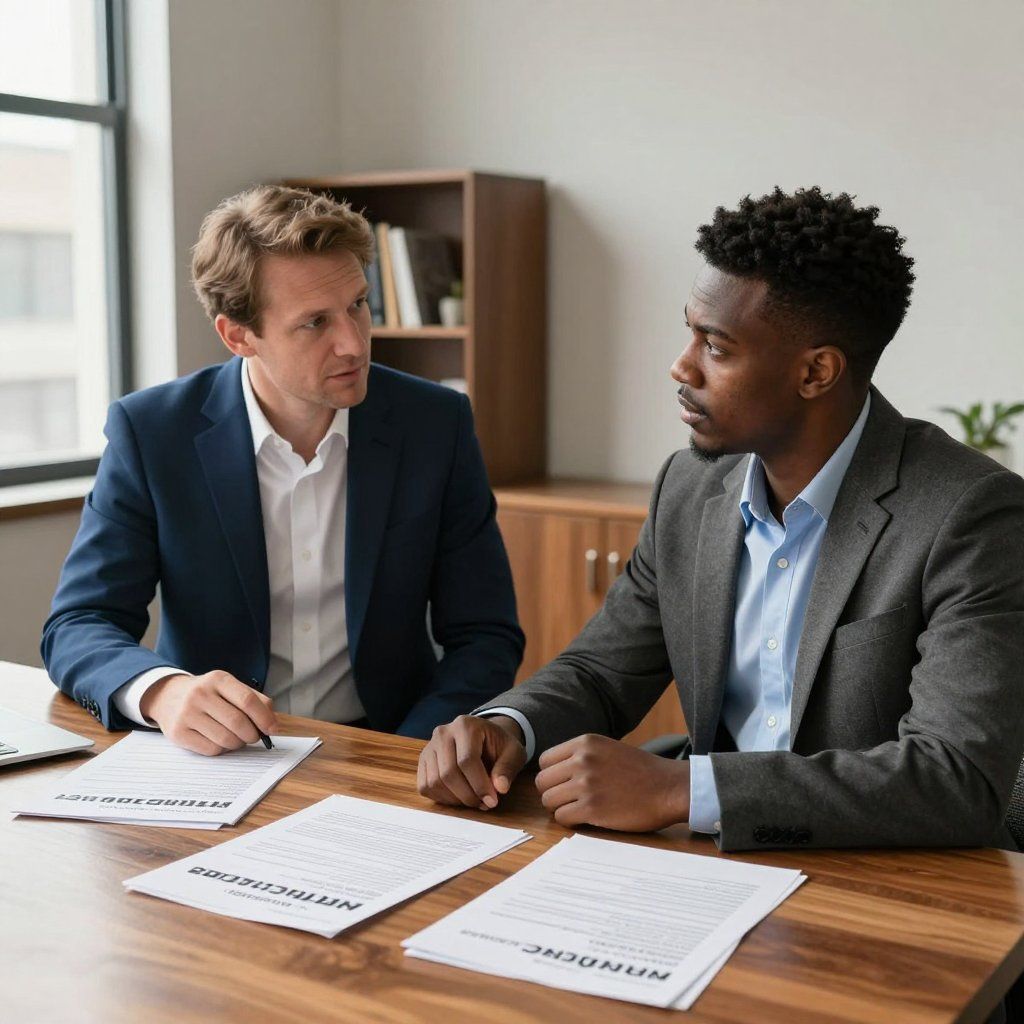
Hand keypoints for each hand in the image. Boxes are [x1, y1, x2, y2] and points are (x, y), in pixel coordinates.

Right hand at [140, 671, 277, 755]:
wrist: (167, 696)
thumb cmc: (207, 694)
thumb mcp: (228, 687)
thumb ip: (254, 699)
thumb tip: (272, 721)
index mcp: (218, 679)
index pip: (247, 700)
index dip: (264, 717)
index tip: (272, 728)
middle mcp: (200, 694)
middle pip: (237, 722)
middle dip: (252, 734)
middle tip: (254, 736)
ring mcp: (187, 714)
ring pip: (225, 739)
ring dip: (238, 743)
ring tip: (237, 738)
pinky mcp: (178, 733)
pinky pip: (211, 749)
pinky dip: (222, 749)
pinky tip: (219, 740)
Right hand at [417, 715, 527, 809]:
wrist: (484, 738)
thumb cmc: (499, 746)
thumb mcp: (513, 752)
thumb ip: (508, 768)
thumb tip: (500, 788)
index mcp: (466, 725)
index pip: (467, 760)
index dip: (480, 785)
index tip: (492, 800)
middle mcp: (443, 733)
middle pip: (449, 773)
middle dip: (468, 795)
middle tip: (483, 804)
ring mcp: (430, 747)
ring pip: (435, 782)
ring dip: (455, 799)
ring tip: (473, 800)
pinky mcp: (423, 760)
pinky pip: (425, 786)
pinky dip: (442, 798)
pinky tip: (458, 797)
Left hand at [536, 734, 689, 831]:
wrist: (669, 788)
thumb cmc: (641, 771)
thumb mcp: (608, 749)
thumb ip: (582, 755)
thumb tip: (554, 771)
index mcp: (585, 743)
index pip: (545, 760)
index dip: (552, 775)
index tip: (563, 784)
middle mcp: (582, 760)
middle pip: (542, 781)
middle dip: (552, 793)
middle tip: (568, 800)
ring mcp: (585, 785)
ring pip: (548, 801)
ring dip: (560, 808)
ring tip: (577, 810)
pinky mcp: (592, 809)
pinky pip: (562, 818)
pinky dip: (569, 821)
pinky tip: (585, 819)